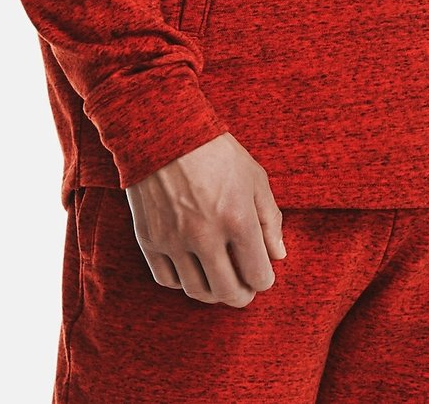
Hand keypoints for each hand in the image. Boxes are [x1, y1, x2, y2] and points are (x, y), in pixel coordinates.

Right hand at [125, 131, 285, 307]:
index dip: (264, 279)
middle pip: (228, 293)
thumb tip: (278, 255)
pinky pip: (167, 280)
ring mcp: (174, 240)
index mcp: (237, 219)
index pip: (258, 276)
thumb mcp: (254, 177)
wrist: (164, 133)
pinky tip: (192, 268)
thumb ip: (270, 219)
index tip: (262, 273)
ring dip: (212, 292)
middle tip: (243, 287)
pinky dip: (183, 281)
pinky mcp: (149, 239)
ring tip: (219, 279)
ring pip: (196, 291)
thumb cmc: (216, 151)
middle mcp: (205, 235)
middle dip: (242, 295)